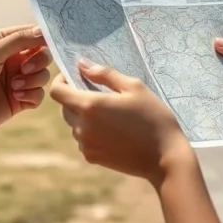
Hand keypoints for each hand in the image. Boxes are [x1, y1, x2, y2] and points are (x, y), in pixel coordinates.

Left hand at [0, 25, 51, 139]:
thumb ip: (19, 40)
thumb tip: (43, 30)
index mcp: (2, 43)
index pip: (31, 34)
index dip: (42, 37)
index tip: (47, 43)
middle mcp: (11, 60)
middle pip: (42, 55)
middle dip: (39, 61)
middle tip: (24, 68)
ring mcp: (15, 81)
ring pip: (42, 76)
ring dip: (33, 80)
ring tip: (14, 86)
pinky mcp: (17, 101)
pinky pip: (38, 95)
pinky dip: (32, 95)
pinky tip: (16, 97)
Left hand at [49, 60, 192, 186]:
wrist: (165, 157)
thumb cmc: (153, 117)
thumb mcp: (134, 87)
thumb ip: (104, 74)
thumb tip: (82, 64)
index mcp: (90, 106)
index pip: (57, 91)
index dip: (61, 81)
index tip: (74, 77)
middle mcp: (82, 127)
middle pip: (64, 107)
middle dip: (75, 97)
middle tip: (98, 94)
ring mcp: (86, 144)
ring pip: (73, 124)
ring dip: (84, 116)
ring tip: (110, 114)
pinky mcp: (92, 158)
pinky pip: (83, 140)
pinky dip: (91, 133)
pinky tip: (113, 131)